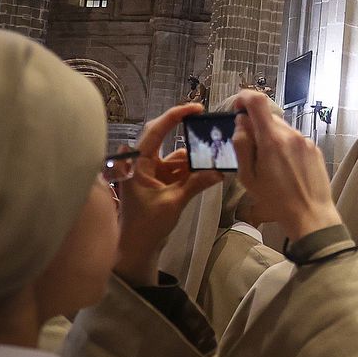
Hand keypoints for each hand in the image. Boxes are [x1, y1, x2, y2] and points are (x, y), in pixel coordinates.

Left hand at [114, 103, 222, 284]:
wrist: (137, 248)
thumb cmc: (146, 225)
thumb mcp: (173, 202)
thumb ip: (195, 184)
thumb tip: (219, 171)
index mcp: (137, 163)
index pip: (155, 131)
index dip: (175, 116)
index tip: (195, 108)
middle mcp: (142, 163)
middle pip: (165, 139)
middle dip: (187, 135)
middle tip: (205, 123)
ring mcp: (151, 173)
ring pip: (176, 157)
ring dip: (194, 159)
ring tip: (215, 158)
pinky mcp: (159, 182)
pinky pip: (178, 170)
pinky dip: (192, 172)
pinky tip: (210, 173)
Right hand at [231, 90, 340, 239]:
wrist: (310, 214)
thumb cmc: (277, 200)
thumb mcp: (248, 176)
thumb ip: (242, 145)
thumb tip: (241, 124)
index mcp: (272, 140)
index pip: (258, 101)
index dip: (244, 98)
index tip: (237, 107)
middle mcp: (291, 135)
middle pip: (268, 117)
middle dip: (255, 126)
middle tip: (250, 149)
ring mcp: (305, 141)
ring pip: (281, 128)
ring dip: (270, 138)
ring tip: (269, 164)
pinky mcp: (314, 148)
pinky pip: (294, 139)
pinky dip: (284, 146)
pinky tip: (284, 167)